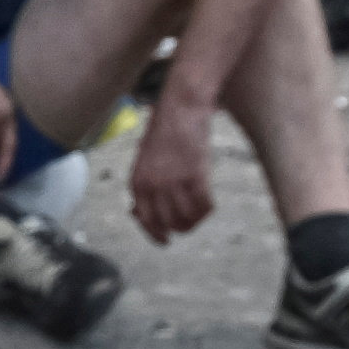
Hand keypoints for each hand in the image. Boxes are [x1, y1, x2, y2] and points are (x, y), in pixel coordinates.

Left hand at [129, 71, 223, 243]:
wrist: (181, 107)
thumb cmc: (165, 131)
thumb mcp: (145, 160)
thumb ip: (145, 185)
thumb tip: (140, 213)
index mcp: (137, 182)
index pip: (145, 219)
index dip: (155, 234)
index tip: (166, 241)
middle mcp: (153, 185)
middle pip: (167, 222)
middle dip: (179, 228)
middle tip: (188, 226)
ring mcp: (174, 180)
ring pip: (186, 217)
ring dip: (195, 220)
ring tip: (200, 214)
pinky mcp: (195, 174)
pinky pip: (204, 204)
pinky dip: (208, 208)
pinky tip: (210, 204)